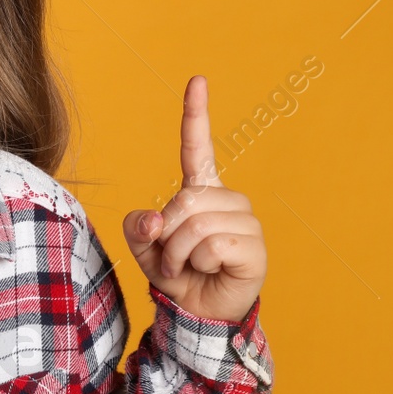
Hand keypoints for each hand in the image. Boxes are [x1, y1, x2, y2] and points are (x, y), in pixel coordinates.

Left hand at [122, 75, 266, 323]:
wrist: (200, 313)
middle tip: (173, 258)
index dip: (196, 115)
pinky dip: (200, 264)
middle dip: (167, 236)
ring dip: (180, 254)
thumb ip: (138, 229)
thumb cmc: (177, 274)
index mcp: (200, 191)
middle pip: (184, 200)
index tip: (197, 80)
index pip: (197, 148)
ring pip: (196, 225)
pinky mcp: (254, 246)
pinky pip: (212, 246)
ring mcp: (245, 221)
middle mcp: (227, 199)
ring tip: (190, 267)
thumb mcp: (145, 249)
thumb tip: (154, 220)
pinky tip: (210, 271)